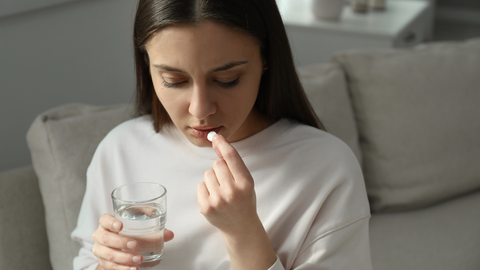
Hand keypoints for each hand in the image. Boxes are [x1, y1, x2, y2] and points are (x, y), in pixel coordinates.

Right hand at [92, 214, 173, 269]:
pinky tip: (133, 269)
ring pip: (108, 255)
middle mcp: (100, 236)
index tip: (120, 226)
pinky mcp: (104, 262)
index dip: (110, 222)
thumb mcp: (138, 223)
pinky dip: (122, 269)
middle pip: (106, 239)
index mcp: (106, 223)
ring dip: (124, 258)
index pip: (104, 220)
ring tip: (138, 259)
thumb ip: (153, 225)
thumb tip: (169, 234)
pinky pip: (111, 267)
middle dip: (121, 243)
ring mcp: (100, 250)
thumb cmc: (128, 231)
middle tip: (135, 245)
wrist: (116, 246)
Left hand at [196, 134, 276, 269]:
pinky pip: (200, 185)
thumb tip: (218, 142)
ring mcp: (218, 200)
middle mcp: (232, 191)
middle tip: (227, 182)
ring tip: (221, 191)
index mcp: (246, 183)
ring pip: (207, 174)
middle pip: (217, 164)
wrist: (241, 227)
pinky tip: (214, 198)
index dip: (223, 144)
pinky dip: (206, 189)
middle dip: (220, 169)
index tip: (215, 136)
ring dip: (212, 179)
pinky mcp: (206, 207)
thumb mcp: (245, 181)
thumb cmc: (243, 200)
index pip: (232, 157)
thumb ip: (233, 163)